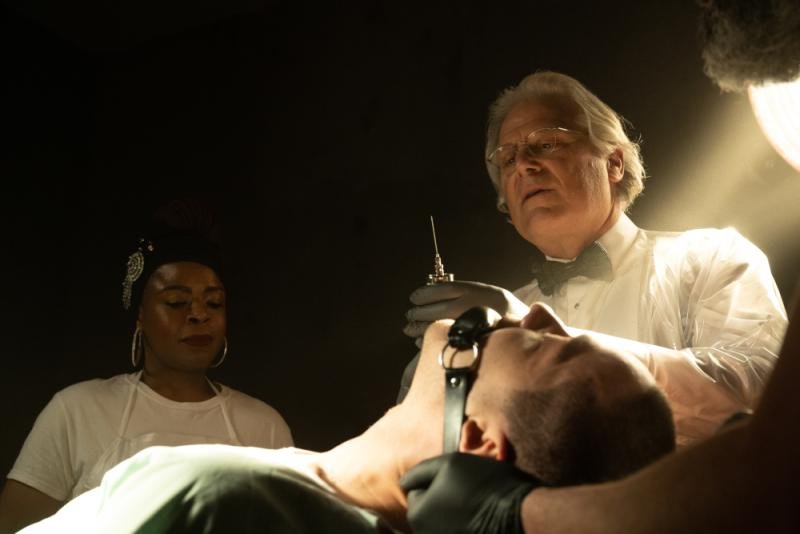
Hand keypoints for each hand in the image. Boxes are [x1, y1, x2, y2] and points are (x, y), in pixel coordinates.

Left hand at [400, 453, 540, 533]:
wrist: (522, 515)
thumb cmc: (484, 484)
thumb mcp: (449, 463)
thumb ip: (421, 470)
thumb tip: (403, 482)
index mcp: (417, 515)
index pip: (415, 491)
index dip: (434, 481)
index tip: (455, 479)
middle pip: (427, 511)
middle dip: (441, 501)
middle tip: (466, 492)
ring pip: (442, 523)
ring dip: (453, 515)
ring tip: (475, 506)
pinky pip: (456, 530)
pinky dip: (464, 526)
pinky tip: (480, 520)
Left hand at [404, 281, 528, 344]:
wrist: (525, 325)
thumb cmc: (498, 309)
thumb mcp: (482, 293)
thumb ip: (461, 294)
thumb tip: (431, 295)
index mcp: (474, 290)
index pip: (443, 289)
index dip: (425, 293)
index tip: (414, 297)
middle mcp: (474, 305)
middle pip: (437, 308)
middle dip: (419, 312)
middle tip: (409, 315)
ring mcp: (474, 322)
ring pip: (439, 324)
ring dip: (420, 327)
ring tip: (410, 329)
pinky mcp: (473, 339)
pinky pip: (446, 340)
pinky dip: (430, 340)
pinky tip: (420, 341)